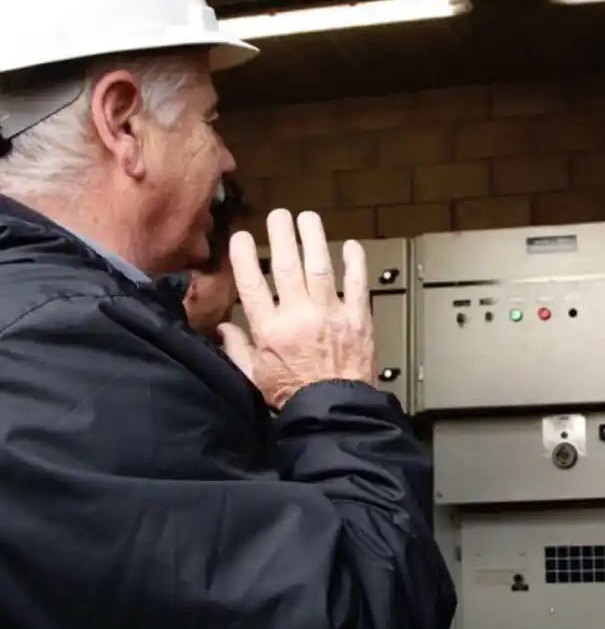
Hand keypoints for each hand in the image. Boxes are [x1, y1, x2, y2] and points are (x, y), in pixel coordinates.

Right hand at [217, 208, 376, 408]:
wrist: (334, 413)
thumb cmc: (294, 397)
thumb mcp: (256, 377)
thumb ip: (238, 350)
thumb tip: (223, 328)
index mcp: (270, 331)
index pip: (252, 285)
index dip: (244, 258)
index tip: (241, 237)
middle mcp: (299, 317)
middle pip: (286, 267)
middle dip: (280, 237)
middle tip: (278, 216)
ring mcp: (330, 315)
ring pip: (319, 267)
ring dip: (313, 239)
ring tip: (308, 218)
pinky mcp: (358, 319)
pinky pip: (358, 284)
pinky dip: (355, 263)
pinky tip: (351, 245)